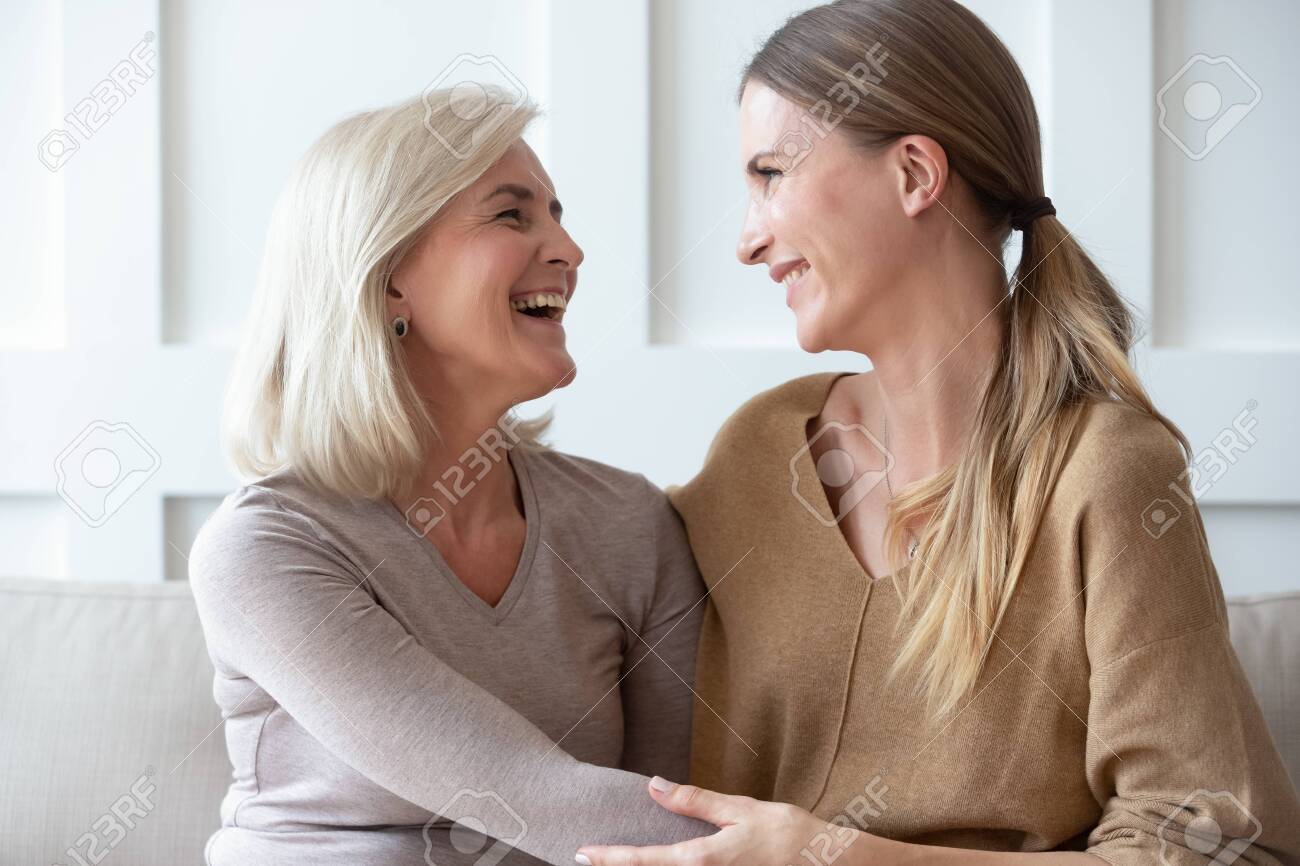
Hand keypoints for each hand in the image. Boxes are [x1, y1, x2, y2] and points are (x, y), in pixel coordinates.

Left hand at [575, 776, 867, 865]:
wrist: (829, 864)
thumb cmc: (788, 834)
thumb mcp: (740, 809)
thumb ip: (695, 802)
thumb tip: (654, 786)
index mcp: (701, 860)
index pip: (644, 861)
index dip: (610, 859)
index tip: (582, 854)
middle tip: (585, 861)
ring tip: (614, 863)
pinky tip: (655, 865)